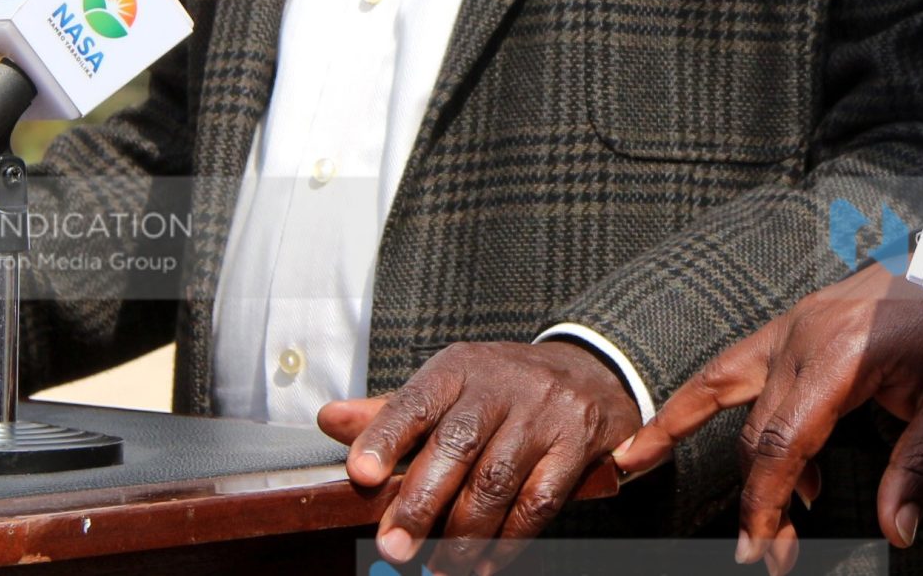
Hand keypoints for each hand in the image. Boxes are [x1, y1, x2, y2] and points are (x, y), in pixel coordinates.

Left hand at [318, 339, 640, 564]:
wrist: (593, 371)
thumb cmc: (503, 389)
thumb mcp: (451, 387)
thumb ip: (393, 412)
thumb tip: (329, 421)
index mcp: (461, 367)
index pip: (417, 399)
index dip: (386, 437)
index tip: (361, 475)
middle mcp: (503, 385)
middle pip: (457, 444)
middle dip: (421, 503)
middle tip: (395, 548)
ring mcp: (544, 413)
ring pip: (496, 480)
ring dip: (463, 535)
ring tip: (440, 567)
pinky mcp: (577, 444)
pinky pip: (538, 501)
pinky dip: (508, 541)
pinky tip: (486, 564)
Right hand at [610, 264, 922, 573]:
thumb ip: (917, 468)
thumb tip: (895, 532)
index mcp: (842, 355)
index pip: (785, 441)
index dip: (767, 501)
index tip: (761, 549)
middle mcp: (804, 337)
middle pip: (759, 433)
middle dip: (760, 500)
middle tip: (773, 556)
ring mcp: (791, 327)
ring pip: (724, 392)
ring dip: (704, 446)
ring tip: (703, 497)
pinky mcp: (790, 326)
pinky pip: (728, 365)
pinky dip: (691, 400)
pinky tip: (662, 438)